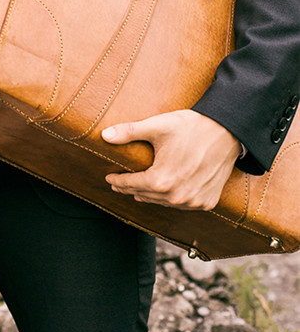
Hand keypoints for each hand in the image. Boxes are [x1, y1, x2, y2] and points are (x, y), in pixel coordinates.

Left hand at [102, 110, 240, 210]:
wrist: (227, 132)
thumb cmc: (191, 127)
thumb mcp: (157, 126)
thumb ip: (129, 132)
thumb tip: (104, 136)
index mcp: (161, 180)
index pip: (131, 185)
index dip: (118, 181)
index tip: (109, 178)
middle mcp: (177, 196)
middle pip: (145, 196)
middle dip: (131, 189)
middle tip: (120, 185)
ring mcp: (193, 201)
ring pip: (163, 202)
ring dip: (151, 196)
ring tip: (140, 190)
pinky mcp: (207, 202)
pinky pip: (183, 204)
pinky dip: (172, 199)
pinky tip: (166, 193)